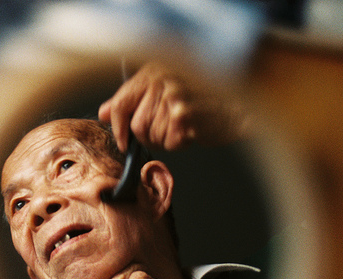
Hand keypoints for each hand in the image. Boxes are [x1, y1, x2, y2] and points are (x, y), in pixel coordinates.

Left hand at [98, 62, 245, 151]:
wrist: (240, 106)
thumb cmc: (202, 100)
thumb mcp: (162, 92)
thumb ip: (131, 100)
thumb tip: (102, 112)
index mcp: (152, 71)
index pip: (120, 104)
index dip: (118, 128)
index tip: (124, 142)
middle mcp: (160, 79)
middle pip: (136, 125)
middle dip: (150, 137)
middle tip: (168, 133)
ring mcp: (173, 94)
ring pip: (152, 135)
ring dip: (166, 140)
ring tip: (182, 129)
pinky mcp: (184, 112)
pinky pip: (169, 141)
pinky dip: (178, 143)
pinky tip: (190, 132)